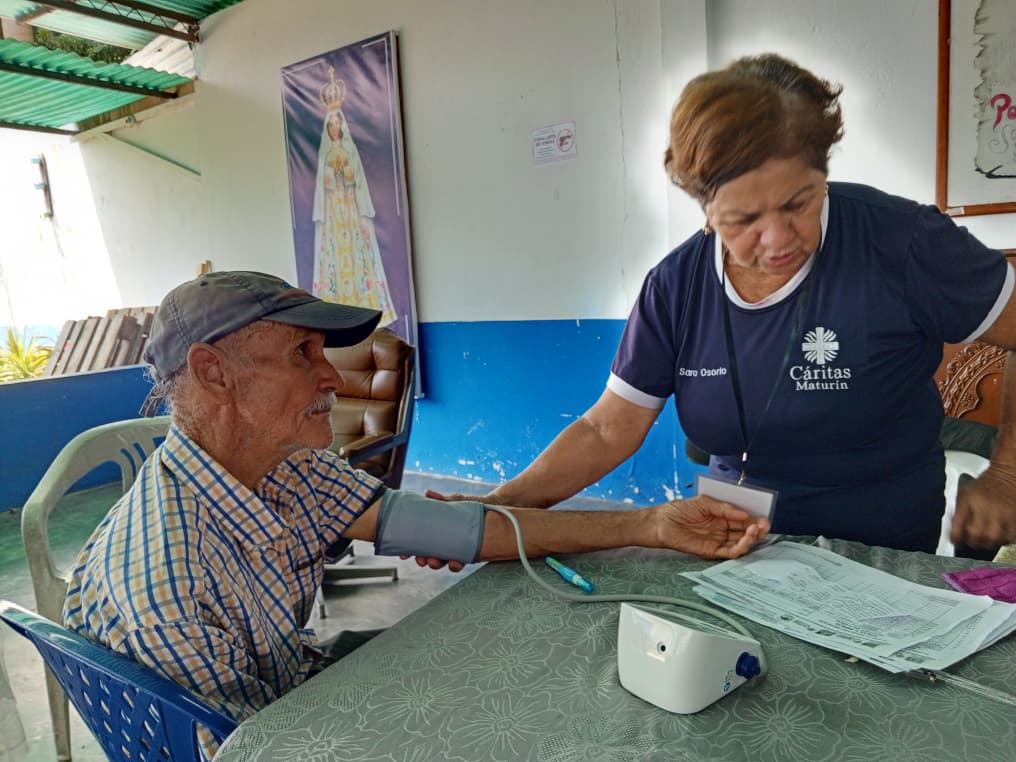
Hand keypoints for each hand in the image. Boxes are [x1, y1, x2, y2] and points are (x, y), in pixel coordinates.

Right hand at [397, 489, 501, 571]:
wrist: (495, 508)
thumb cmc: (472, 505)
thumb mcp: (456, 502)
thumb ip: (442, 500)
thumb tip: (428, 493)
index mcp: (437, 532)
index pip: (420, 543)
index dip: (410, 551)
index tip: (403, 554)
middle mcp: (445, 542)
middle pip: (428, 556)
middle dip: (423, 560)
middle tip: (421, 559)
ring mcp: (455, 549)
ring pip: (442, 562)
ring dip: (436, 564)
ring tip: (434, 561)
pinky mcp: (468, 553)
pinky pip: (459, 563)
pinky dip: (455, 564)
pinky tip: (454, 562)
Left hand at [653, 496, 769, 558]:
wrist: (661, 522)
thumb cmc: (679, 510)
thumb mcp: (704, 502)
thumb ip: (724, 508)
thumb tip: (745, 513)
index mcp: (722, 517)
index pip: (743, 520)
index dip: (755, 520)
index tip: (764, 518)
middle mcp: (723, 530)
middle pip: (745, 533)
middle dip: (757, 529)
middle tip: (765, 525)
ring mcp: (718, 541)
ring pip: (740, 544)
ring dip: (751, 538)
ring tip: (756, 530)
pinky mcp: (711, 551)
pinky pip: (729, 553)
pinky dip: (740, 548)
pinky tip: (745, 539)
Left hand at [951, 463, 1015, 549]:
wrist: (1007, 473)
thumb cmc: (985, 484)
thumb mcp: (965, 493)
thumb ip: (958, 511)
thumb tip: (953, 529)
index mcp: (968, 501)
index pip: (958, 526)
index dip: (955, 538)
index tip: (955, 540)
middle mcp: (985, 507)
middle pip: (977, 535)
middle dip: (972, 542)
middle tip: (972, 541)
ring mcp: (1002, 513)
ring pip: (994, 538)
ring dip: (989, 543)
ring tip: (986, 540)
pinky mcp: (1015, 517)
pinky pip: (1010, 537)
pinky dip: (1004, 540)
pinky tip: (1001, 536)